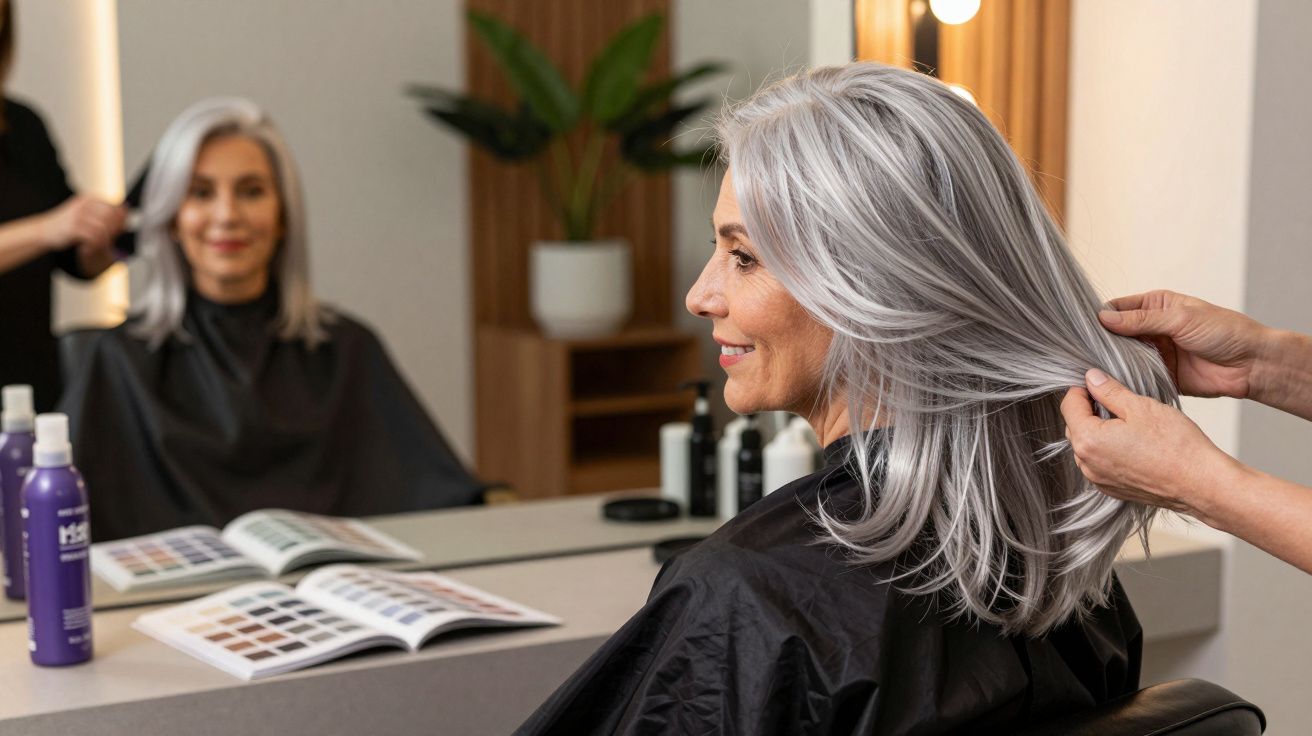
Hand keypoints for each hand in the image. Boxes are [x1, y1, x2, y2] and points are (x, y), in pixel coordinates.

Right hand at [38, 196, 126, 257]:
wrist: (44, 230)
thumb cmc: (69, 224)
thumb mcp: (86, 213)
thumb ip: (104, 213)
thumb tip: (127, 211)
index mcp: (90, 199)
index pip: (115, 208)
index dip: (120, 221)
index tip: (117, 232)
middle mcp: (85, 205)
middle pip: (112, 218)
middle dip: (114, 231)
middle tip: (109, 240)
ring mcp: (79, 215)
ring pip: (104, 228)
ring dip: (104, 240)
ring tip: (97, 245)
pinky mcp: (74, 227)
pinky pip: (93, 237)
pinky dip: (94, 245)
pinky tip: (88, 249)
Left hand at [1060, 368, 1236, 520]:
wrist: (1201, 484)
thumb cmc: (1175, 445)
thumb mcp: (1141, 406)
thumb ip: (1109, 391)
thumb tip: (1091, 377)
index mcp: (1088, 440)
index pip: (1069, 405)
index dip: (1082, 389)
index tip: (1099, 383)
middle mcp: (1086, 464)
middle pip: (1074, 426)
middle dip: (1090, 410)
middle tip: (1118, 401)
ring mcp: (1098, 479)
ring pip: (1087, 446)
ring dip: (1099, 431)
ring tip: (1129, 423)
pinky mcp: (1112, 489)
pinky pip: (1100, 463)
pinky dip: (1109, 450)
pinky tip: (1134, 443)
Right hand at [1099, 290, 1270, 400]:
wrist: (1251, 364)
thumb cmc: (1224, 331)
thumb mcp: (1180, 319)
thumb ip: (1141, 320)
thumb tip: (1103, 318)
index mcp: (1155, 306)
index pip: (1117, 308)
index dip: (1099, 317)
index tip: (1081, 329)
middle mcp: (1151, 328)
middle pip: (1115, 334)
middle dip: (1101, 342)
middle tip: (1082, 352)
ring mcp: (1154, 352)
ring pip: (1122, 357)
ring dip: (1111, 362)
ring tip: (1091, 369)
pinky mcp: (1159, 374)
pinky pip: (1135, 377)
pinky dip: (1124, 380)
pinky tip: (1109, 383)